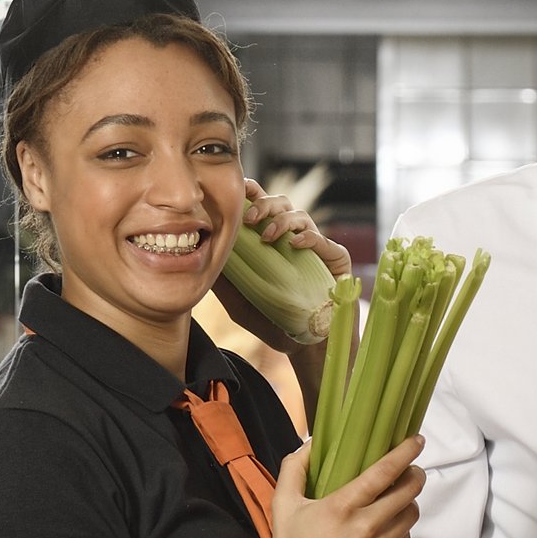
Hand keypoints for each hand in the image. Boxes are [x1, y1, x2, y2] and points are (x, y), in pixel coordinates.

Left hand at [213, 178, 353, 353]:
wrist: (308, 344)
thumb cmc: (274, 323)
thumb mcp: (240, 304)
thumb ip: (225, 282)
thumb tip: (200, 258)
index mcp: (271, 242)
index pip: (261, 207)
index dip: (251, 194)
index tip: (237, 192)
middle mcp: (293, 239)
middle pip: (281, 203)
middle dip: (263, 204)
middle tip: (248, 220)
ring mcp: (316, 248)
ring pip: (300, 215)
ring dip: (281, 220)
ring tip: (267, 237)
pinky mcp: (336, 259)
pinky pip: (323, 239)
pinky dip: (308, 237)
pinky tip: (294, 245)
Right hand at [268, 436, 424, 537]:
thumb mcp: (283, 507)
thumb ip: (294, 470)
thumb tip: (309, 445)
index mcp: (343, 507)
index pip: (385, 472)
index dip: (406, 452)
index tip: (417, 441)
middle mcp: (368, 526)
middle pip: (409, 491)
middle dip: (415, 475)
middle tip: (412, 471)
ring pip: (411, 515)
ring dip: (409, 502)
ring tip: (398, 500)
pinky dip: (400, 530)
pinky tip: (387, 529)